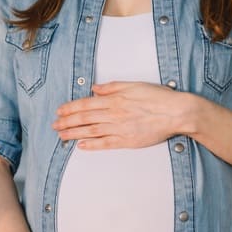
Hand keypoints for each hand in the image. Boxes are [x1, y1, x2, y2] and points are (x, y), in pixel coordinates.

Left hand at [53, 81, 198, 149]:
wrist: (177, 112)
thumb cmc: (158, 98)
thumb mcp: (134, 85)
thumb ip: (112, 87)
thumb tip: (95, 89)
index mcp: (115, 99)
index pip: (87, 104)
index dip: (71, 108)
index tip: (60, 111)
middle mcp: (114, 114)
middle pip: (85, 118)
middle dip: (67, 122)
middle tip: (55, 125)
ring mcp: (120, 128)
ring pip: (92, 131)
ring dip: (74, 134)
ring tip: (62, 136)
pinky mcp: (127, 140)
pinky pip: (106, 144)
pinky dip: (92, 145)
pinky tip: (81, 146)